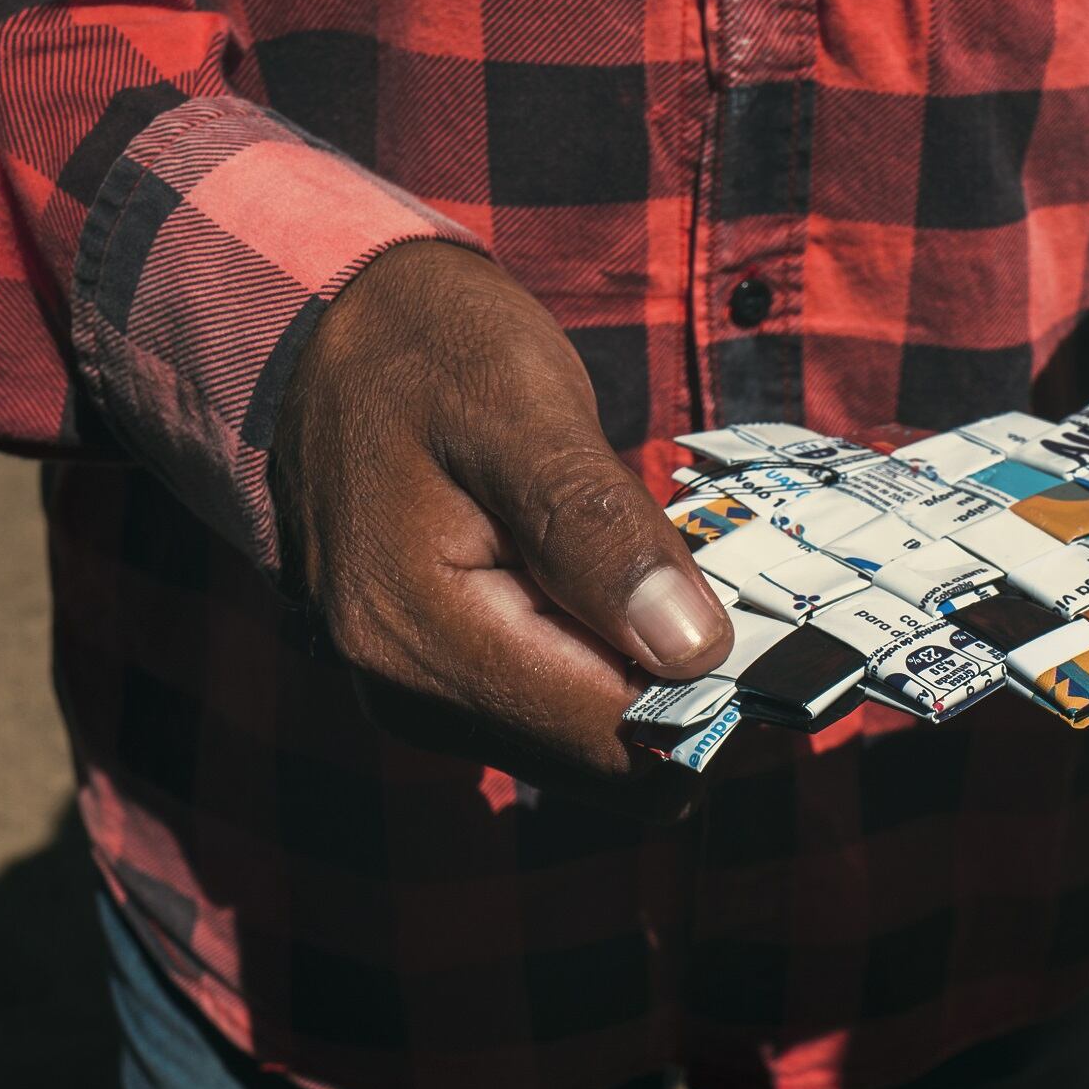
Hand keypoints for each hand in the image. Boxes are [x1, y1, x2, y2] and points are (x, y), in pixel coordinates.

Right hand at [274, 239, 730, 808]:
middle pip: (605, 760)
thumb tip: (693, 651)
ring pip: (586, 744)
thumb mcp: (520, 407)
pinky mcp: (434, 679)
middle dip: (683, 689)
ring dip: (646, 676)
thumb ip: (600, 532)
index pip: (612, 737)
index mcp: (422, 638)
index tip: (771, 627)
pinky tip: (614, 587)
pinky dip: (606, 663)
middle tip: (722, 583)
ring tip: (662, 572)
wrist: (317, 327)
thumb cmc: (422, 349)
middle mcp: (409, 696)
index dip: (711, 695)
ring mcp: (416, 697)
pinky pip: (551, 708)